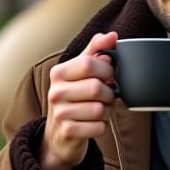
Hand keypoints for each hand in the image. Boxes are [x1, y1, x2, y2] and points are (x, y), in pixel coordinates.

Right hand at [40, 32, 117, 169]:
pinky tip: (93, 124)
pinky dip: (102, 126)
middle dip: (109, 93)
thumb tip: (113, 35)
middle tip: (106, 95)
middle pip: (98, 87)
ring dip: (107, 111)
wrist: (60, 134)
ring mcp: (59, 113)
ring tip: (100, 109)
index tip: (108, 75)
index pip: (90, 63)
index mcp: (59, 72)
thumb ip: (96, 50)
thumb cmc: (76, 96)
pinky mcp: (67, 132)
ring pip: (100, 109)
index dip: (107, 69)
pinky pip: (99, 127)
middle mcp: (55, 92)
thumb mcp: (82, 70)